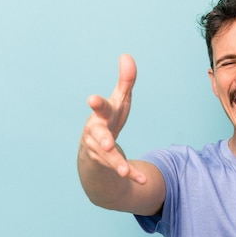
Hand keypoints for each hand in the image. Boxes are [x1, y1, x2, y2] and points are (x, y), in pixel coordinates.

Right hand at [80, 54, 145, 183]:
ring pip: (108, 157)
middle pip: (99, 136)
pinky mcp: (107, 165)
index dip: (98, 104)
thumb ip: (125, 82)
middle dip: (102, 139)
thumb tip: (127, 56)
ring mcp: (100, 151)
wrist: (94, 151)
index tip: (92, 100)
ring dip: (117, 164)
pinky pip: (120, 170)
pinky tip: (142, 180)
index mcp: (102, 115)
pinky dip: (131, 175)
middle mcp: (97, 133)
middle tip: (107, 143)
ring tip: (124, 171)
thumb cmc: (108, 120)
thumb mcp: (118, 101)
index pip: (101, 108)